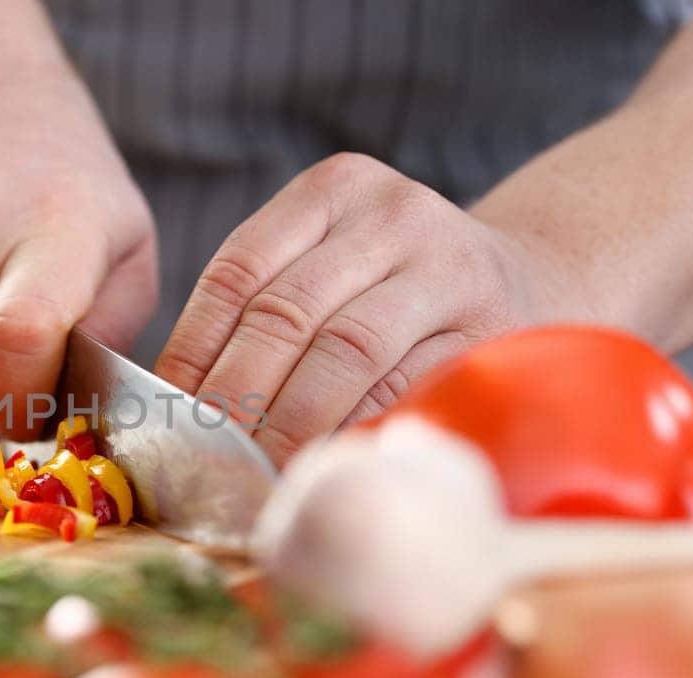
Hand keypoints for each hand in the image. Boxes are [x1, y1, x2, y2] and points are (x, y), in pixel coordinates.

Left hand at [155, 153, 584, 462]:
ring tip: (254, 473)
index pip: (239, 272)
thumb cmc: (395, 293)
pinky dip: (357, 430)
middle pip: (288, 312)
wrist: (530, 281)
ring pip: (348, 351)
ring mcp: (450, 266)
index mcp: (333, 190)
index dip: (194, 350)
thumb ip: (266, 312)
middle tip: (202, 458)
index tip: (163, 416)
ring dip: (292, 422)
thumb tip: (177, 405)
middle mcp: (393, 214)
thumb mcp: (333, 265)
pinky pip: (409, 387)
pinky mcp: (493, 327)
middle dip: (236, 396)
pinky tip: (321, 465)